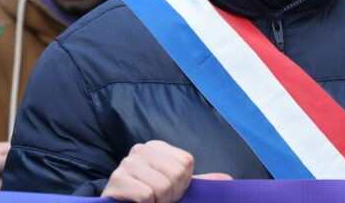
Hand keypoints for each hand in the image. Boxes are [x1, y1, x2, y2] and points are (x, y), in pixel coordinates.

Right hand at [102, 141, 231, 202]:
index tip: (170, 192)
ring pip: (161, 186)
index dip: (182, 184)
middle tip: (158, 200)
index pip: (185, 163)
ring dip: (158, 202)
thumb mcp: (176, 189)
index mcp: (157, 147)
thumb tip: (228, 179)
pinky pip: (145, 195)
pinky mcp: (116, 180)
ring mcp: (126, 164)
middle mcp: (140, 150)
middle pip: (175, 173)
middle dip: (170, 194)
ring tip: (148, 202)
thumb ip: (200, 184)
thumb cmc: (151, 198)